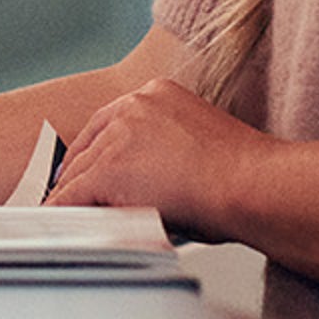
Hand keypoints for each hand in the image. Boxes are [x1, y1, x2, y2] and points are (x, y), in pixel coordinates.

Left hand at [54, 76, 266, 238]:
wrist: (253, 185)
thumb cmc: (244, 176)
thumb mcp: (198, 145)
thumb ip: (165, 151)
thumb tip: (149, 178)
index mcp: (157, 94)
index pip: (109, 122)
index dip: (95, 149)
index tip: (86, 165)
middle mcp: (134, 106)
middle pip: (89, 145)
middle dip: (80, 174)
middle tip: (73, 196)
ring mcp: (118, 136)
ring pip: (80, 172)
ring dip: (74, 196)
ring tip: (70, 216)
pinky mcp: (109, 170)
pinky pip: (74, 195)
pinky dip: (65, 211)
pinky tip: (64, 224)